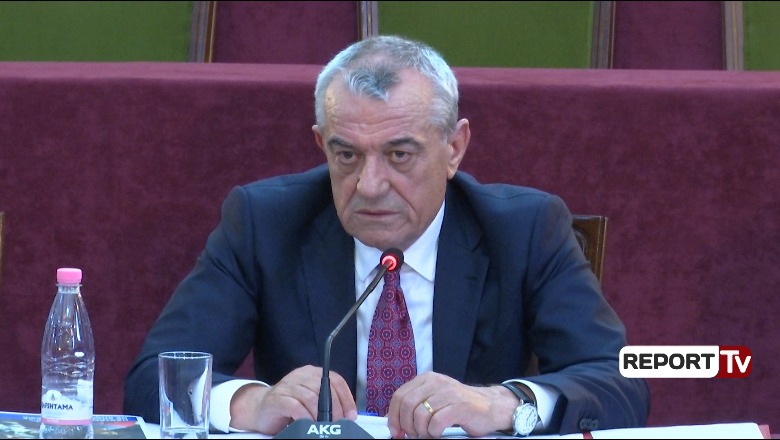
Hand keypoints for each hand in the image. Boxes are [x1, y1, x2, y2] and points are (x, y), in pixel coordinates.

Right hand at [228, 365, 357, 434]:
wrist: (258, 409)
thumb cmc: (288, 406)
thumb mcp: (310, 401)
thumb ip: (325, 403)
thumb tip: (347, 416)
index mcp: (312, 373)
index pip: (336, 380)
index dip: (346, 398)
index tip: (351, 415)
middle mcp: (301, 375)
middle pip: (325, 388)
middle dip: (335, 408)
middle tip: (337, 423)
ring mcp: (288, 385)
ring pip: (311, 397)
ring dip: (320, 415)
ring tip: (322, 426)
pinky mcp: (277, 398)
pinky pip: (295, 406)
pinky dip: (305, 417)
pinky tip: (308, 424)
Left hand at [385, 371, 518, 438]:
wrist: (490, 407)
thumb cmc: (459, 407)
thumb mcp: (434, 400)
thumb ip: (415, 406)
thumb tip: (392, 422)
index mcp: (427, 379)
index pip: (399, 395)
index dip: (393, 416)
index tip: (396, 431)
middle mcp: (436, 382)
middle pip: (407, 404)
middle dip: (406, 425)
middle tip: (413, 435)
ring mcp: (449, 393)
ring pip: (420, 414)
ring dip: (421, 431)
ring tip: (428, 434)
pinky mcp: (460, 406)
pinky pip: (436, 422)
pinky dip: (433, 432)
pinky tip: (438, 433)